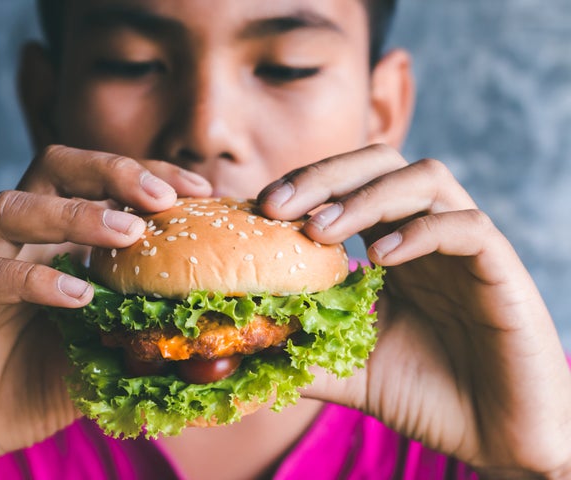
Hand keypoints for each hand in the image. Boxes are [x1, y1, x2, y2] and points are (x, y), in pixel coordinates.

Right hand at [0, 145, 211, 477]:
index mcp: (52, 242)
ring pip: (11, 209)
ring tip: (128, 233)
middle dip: (111, 172)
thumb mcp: (101, 354)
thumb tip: (207, 331)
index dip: (147, 175)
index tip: (200, 189)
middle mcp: (14, 242)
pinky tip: (80, 297)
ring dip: (75, 214)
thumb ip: (140, 332)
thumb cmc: (33, 386)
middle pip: (52, 168)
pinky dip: (35, 281)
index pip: (97, 182)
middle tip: (163, 198)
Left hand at [258, 144, 570, 478]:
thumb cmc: (422, 394)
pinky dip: (420, 232)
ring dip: (367, 197)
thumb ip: (298, 349)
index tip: (259, 207)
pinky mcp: (502, 268)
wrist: (492, 435)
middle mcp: (426, 232)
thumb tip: (238, 346)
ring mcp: (465, 246)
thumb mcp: (344, 368)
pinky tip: (382, 258)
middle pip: (381, 163)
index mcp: (389, 244)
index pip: (347, 185)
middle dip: (325, 176)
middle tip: (277, 205)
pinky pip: (468, 227)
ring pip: (425, 179)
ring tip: (322, 231)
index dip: (303, 186)